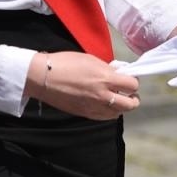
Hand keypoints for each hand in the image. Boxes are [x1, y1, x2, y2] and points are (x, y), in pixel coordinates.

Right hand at [26, 51, 142, 120]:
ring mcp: (94, 107)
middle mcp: (102, 95)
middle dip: (133, 99)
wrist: (43, 77)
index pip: (132, 85)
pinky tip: (103, 105)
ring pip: (118, 113)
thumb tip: (117, 74)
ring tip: (115, 99)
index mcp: (105, 78)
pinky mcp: (85, 114)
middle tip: (129, 93)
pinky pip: (104, 117)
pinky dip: (108, 112)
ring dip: (121, 106)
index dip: (133, 82)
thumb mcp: (89, 59)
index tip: (128, 79)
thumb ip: (106, 69)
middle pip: (130, 104)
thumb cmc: (64, 63)